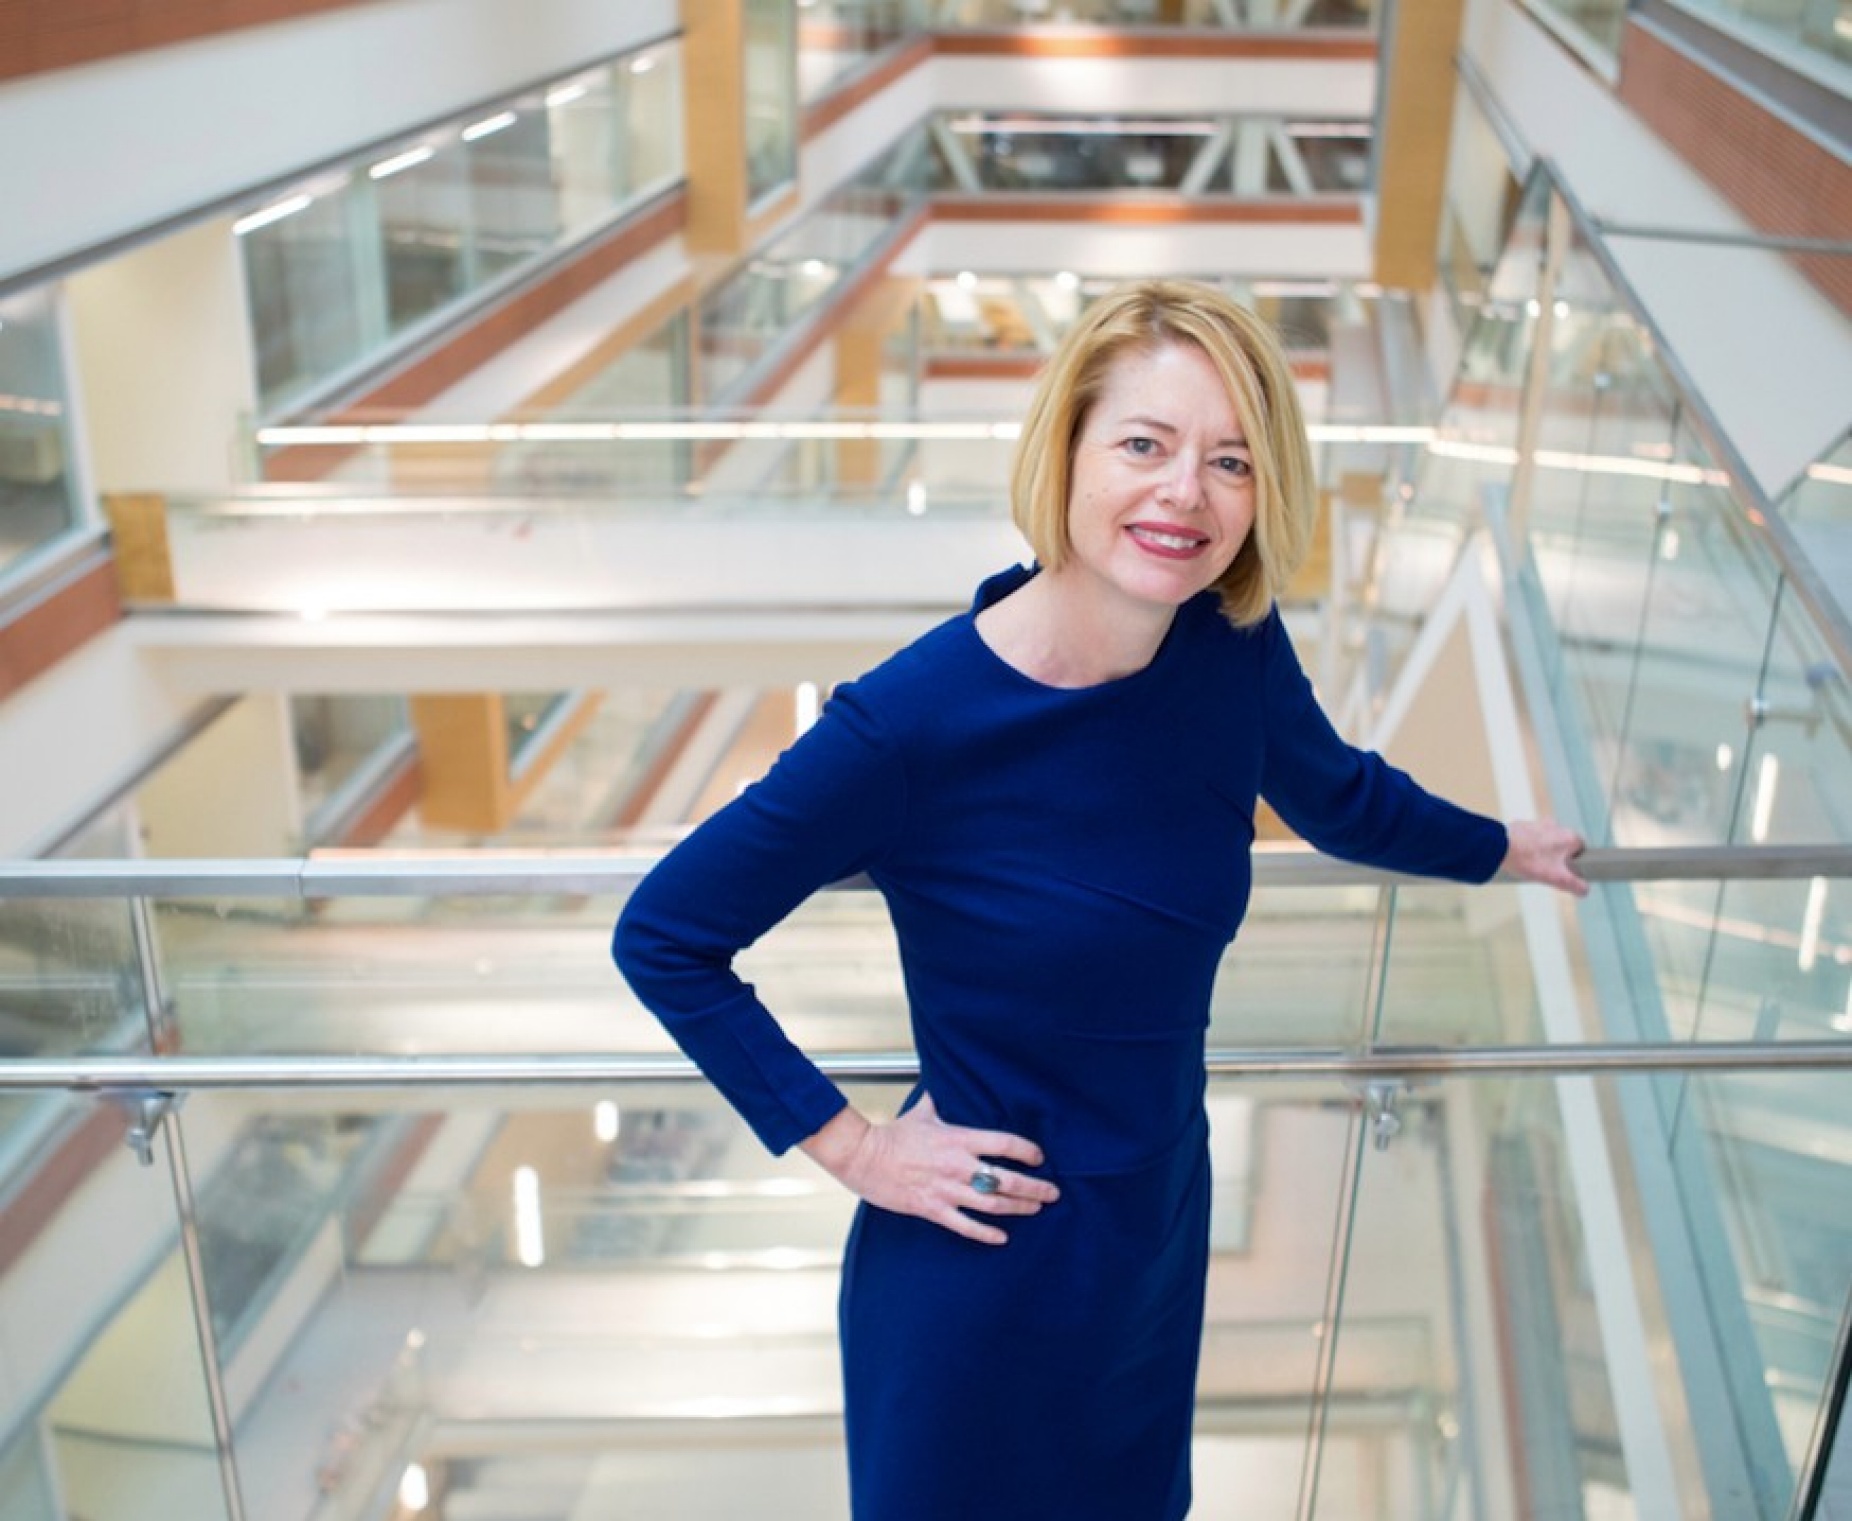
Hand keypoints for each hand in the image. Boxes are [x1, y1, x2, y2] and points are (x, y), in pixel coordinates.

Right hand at [800, 1091, 1059, 1245]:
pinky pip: (966, 1226)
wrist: (863, 1156)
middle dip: (1035, 1188)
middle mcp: (958, 1165)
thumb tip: (945, 1083)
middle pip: (1007, 1180)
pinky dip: (987, 1233)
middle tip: (1053, 1192)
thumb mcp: (922, 1112)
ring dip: (1019, 1208)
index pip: (1004, 1144)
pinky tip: (1002, 1237)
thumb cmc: (893, 1134)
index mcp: (959, 1139)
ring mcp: (946, 1189)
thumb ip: (940, 1100)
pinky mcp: (933, 1209)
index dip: (1028, 1151)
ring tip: (1036, 1208)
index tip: (1040, 1157)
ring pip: (993, 1204)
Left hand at [1503, 818, 1588, 897]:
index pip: (1581, 850)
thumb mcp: (1557, 878)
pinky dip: (1527, 848)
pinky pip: (1530, 839)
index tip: (1563, 872)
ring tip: (1530, 866)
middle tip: (1545, 871)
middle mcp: (1556, 826)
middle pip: (1562, 847)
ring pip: (1546, 843)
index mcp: (1569, 836)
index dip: (1573, 864)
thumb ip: (1575, 885)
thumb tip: (1584, 890)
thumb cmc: (1528, 859)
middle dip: (1556, 860)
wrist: (1498, 847)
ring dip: (1541, 854)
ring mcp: (1538, 824)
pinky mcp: (1522, 826)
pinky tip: (1520, 859)